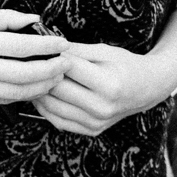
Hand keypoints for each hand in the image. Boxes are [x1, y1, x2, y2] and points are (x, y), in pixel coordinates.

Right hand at [0, 9, 69, 108]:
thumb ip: (6, 18)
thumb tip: (36, 20)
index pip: (20, 46)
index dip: (46, 46)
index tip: (63, 42)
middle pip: (23, 74)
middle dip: (51, 69)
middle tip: (66, 62)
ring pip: (17, 92)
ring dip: (42, 85)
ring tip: (56, 75)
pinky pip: (4, 99)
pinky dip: (24, 93)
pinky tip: (35, 84)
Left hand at [30, 42, 174, 136]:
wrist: (146, 88)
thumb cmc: (124, 65)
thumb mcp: (103, 50)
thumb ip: (74, 50)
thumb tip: (46, 45)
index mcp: (108, 84)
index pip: (67, 68)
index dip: (50, 55)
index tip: (39, 47)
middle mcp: (102, 107)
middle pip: (57, 88)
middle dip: (41, 72)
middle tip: (31, 60)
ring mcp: (96, 122)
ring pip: (52, 107)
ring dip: (38, 90)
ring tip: (32, 75)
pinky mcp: (91, 130)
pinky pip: (58, 121)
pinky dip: (45, 107)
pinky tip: (41, 93)